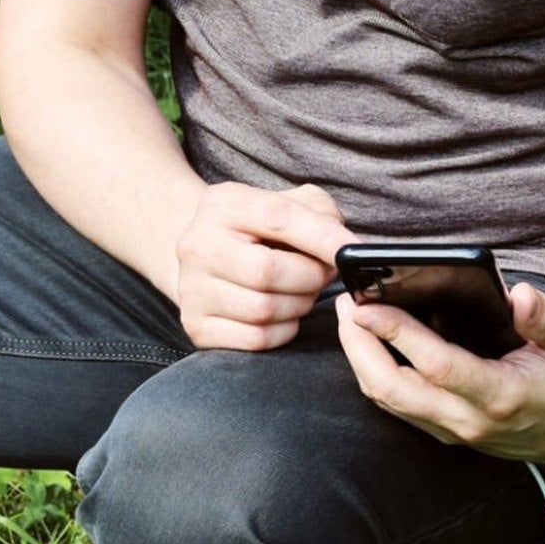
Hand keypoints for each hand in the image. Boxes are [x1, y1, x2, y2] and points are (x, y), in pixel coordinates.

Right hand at [174, 182, 356, 350]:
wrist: (207, 258)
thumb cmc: (259, 233)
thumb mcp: (286, 204)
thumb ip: (320, 214)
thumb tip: (345, 248)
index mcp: (223, 204)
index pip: (279, 217)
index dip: (321, 238)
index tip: (351, 252)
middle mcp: (199, 245)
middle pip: (268, 271)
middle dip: (309, 278)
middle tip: (321, 276)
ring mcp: (193, 289)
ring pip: (263, 310)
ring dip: (298, 306)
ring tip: (301, 293)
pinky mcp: (197, 326)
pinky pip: (257, 339)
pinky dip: (283, 331)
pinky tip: (284, 316)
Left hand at [335, 281, 544, 461]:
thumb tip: (519, 294)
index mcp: (500, 396)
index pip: (435, 366)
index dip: (396, 334)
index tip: (367, 304)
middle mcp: (468, 420)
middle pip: (392, 388)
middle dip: (359, 346)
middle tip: (346, 303)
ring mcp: (451, 430)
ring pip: (387, 401)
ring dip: (360, 360)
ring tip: (349, 317)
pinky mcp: (442, 431)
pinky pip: (396, 405)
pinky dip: (374, 373)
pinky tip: (368, 342)